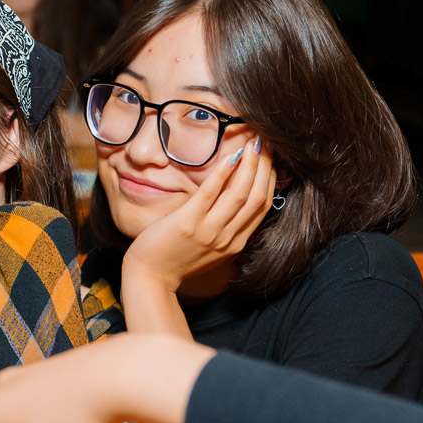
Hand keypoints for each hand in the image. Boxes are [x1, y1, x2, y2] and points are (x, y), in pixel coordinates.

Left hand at [122, 138, 275, 292]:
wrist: (151, 278)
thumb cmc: (176, 260)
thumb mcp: (210, 248)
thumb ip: (225, 229)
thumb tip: (235, 199)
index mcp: (235, 243)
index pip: (263, 207)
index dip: (270, 179)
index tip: (272, 158)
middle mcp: (227, 238)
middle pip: (256, 198)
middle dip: (266, 167)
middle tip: (268, 143)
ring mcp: (208, 231)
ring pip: (239, 194)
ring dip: (250, 165)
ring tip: (254, 143)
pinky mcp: (188, 223)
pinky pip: (209, 194)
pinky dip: (222, 174)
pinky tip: (230, 156)